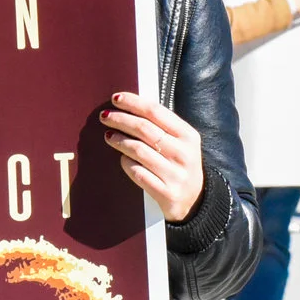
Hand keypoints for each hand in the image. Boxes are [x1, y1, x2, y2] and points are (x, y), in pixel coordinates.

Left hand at [103, 91, 204, 221]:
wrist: (195, 201)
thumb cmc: (181, 165)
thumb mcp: (181, 143)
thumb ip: (163, 126)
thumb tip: (131, 108)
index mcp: (188, 135)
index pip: (156, 111)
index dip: (133, 103)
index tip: (116, 99)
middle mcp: (183, 153)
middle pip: (144, 128)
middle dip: (121, 119)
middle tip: (105, 116)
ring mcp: (175, 174)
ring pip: (138, 150)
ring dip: (119, 140)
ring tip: (109, 136)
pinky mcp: (166, 192)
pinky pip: (138, 173)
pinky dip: (126, 163)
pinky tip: (121, 158)